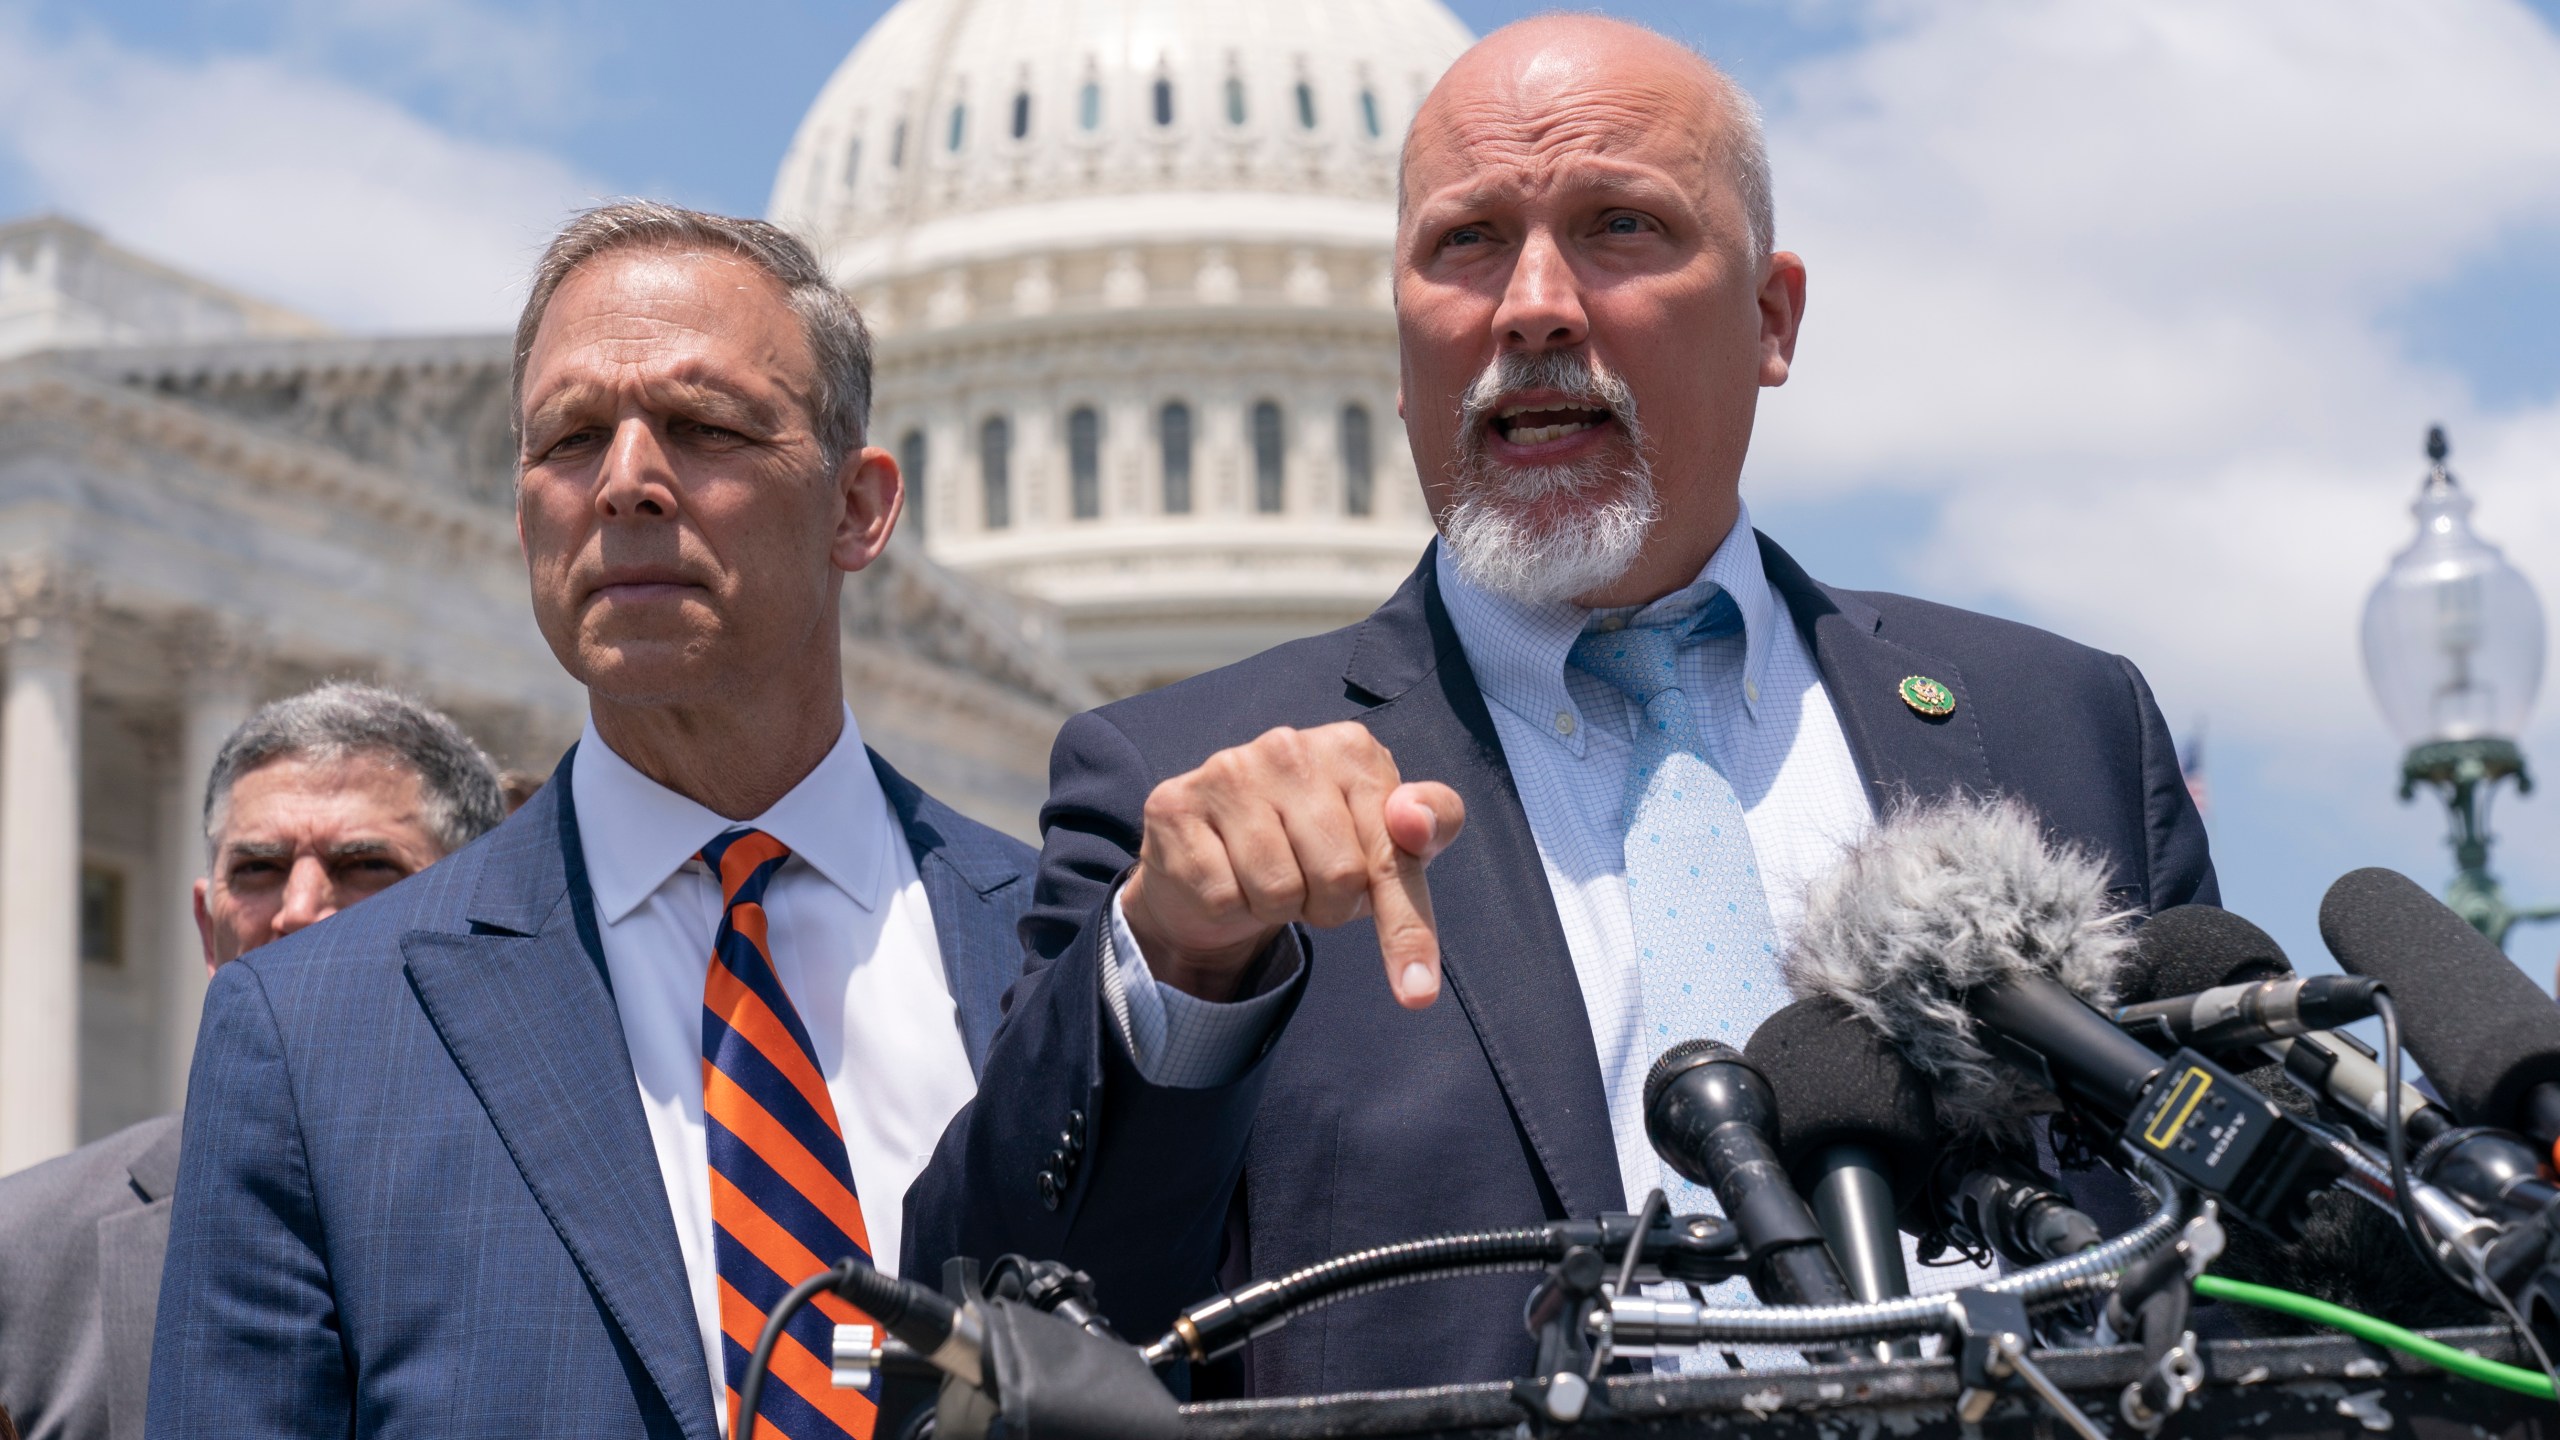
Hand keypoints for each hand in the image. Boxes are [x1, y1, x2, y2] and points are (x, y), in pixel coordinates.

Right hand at [1120, 722, 1464, 1008]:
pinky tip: (1225, 874)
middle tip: (1311, 887)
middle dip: (1332, 907)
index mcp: (1351, 749)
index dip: (1406, 927)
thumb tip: (1415, 821)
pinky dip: (1231, 909)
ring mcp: (1226, 772)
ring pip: (1279, 891)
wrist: (1216, 853)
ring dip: (1280, 909)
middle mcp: (1288, 747)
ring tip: (1269, 878)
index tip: (1418, 992)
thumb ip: (1432, 824)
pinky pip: (1224, 898)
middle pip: (1340, 876)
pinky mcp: (1175, 807)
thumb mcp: (1386, 841)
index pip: (1395, 851)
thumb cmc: (1318, 846)